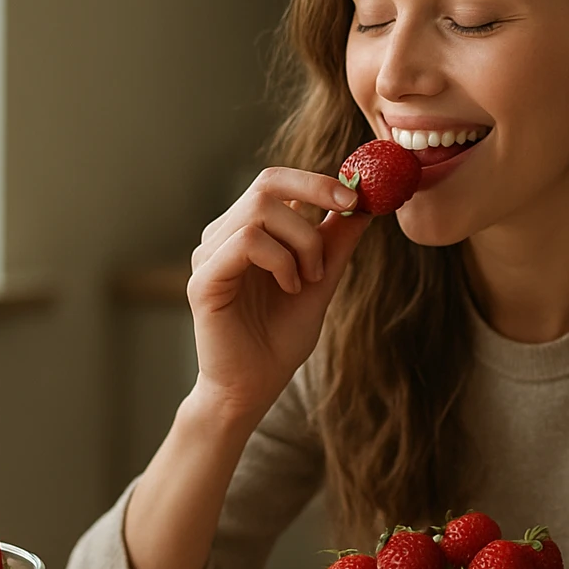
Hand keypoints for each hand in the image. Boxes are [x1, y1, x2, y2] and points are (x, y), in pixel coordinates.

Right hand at [186, 167, 370, 424]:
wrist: (254, 388)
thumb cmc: (280, 338)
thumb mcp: (321, 282)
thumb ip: (336, 244)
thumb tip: (364, 206)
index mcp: (247, 231)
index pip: (275, 181)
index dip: (315, 180)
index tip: (354, 197)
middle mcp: (223, 237)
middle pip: (266, 185)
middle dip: (314, 194)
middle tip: (346, 213)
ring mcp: (209, 256)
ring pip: (259, 211)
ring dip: (302, 241)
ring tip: (310, 278)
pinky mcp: (204, 280)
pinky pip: (246, 242)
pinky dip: (280, 260)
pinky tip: (291, 287)